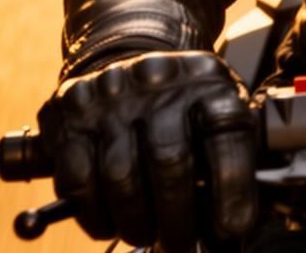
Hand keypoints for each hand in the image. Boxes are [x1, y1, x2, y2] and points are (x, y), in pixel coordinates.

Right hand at [36, 51, 257, 250]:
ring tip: (146, 235)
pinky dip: (95, 215)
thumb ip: (236, 158)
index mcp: (209, 80)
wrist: (128, 70)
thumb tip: (235, 227)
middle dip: (176, 219)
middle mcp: (160, 77)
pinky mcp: (70, 109)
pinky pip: (78, 178)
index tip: (232, 228)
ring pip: (120, 175)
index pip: (227, 133)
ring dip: (135, 223)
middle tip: (180, 244)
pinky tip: (111, 224)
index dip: (233, 188)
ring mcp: (110, 91)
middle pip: (169, 160)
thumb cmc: (182, 110)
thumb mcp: (218, 116)